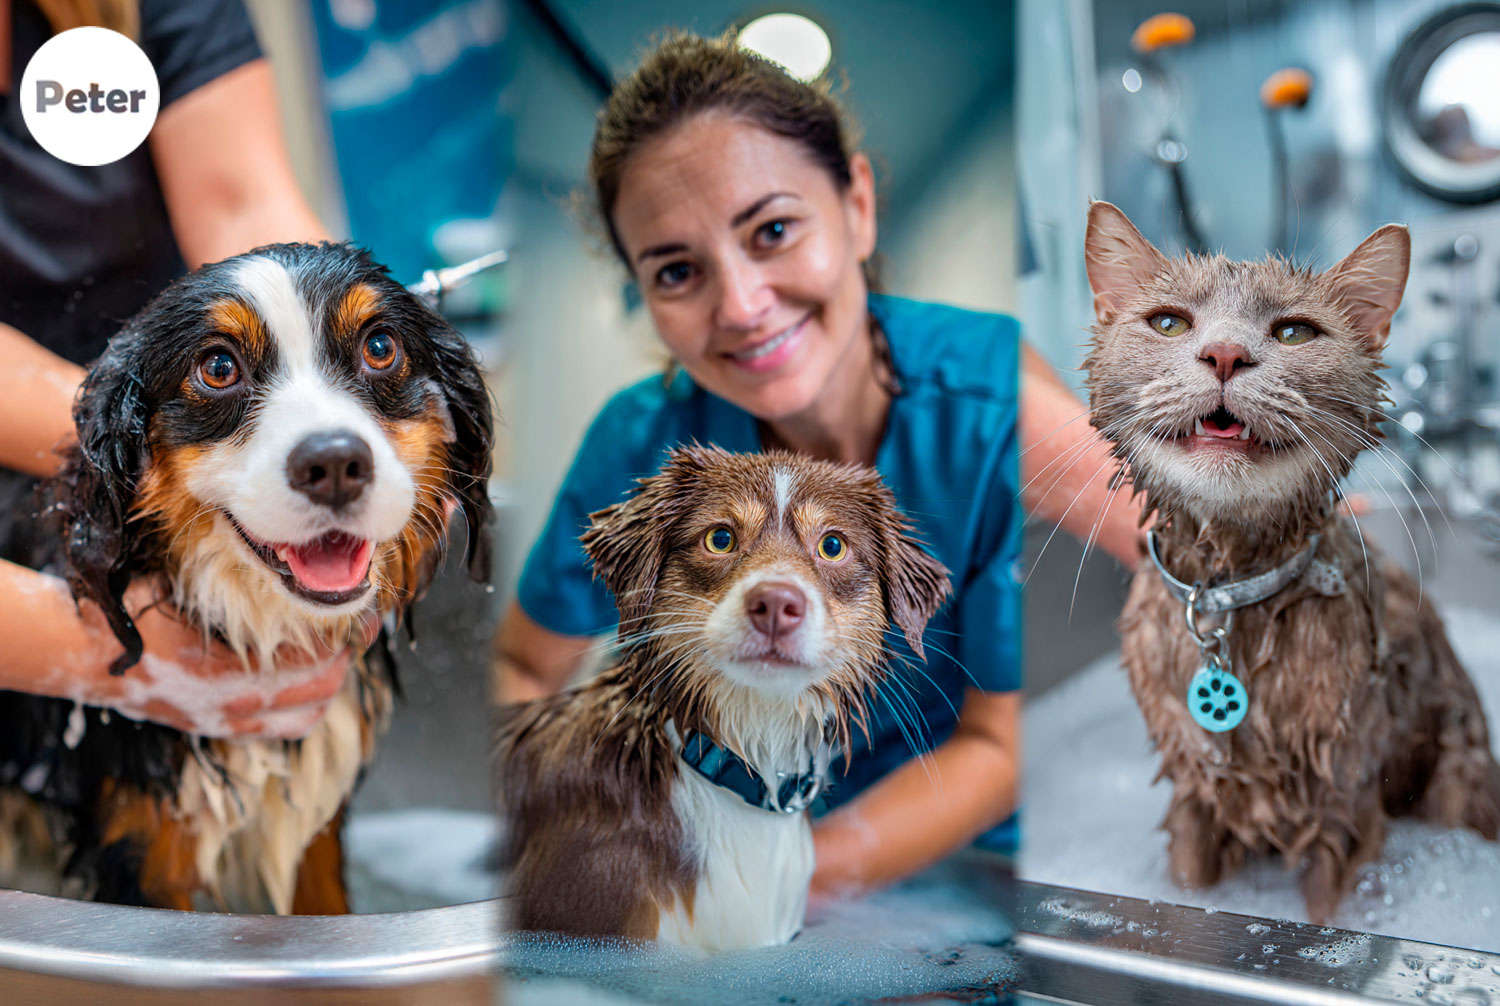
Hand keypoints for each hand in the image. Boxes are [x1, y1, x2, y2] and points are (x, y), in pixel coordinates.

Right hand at [78, 580, 379, 739]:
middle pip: (320, 691)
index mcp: (222, 669)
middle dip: (346, 658)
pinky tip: (310, 682)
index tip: (360, 612)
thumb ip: (230, 584)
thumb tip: (288, 564)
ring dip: (329, 686)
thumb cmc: (134, 611)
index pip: (311, 661)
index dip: (344, 635)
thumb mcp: (182, 588)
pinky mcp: (218, 729)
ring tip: (338, 654)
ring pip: (306, 715)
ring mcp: (225, 721)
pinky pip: (283, 729)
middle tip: (359, 630)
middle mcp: (229, 704)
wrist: (85, 655)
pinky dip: (305, 707)